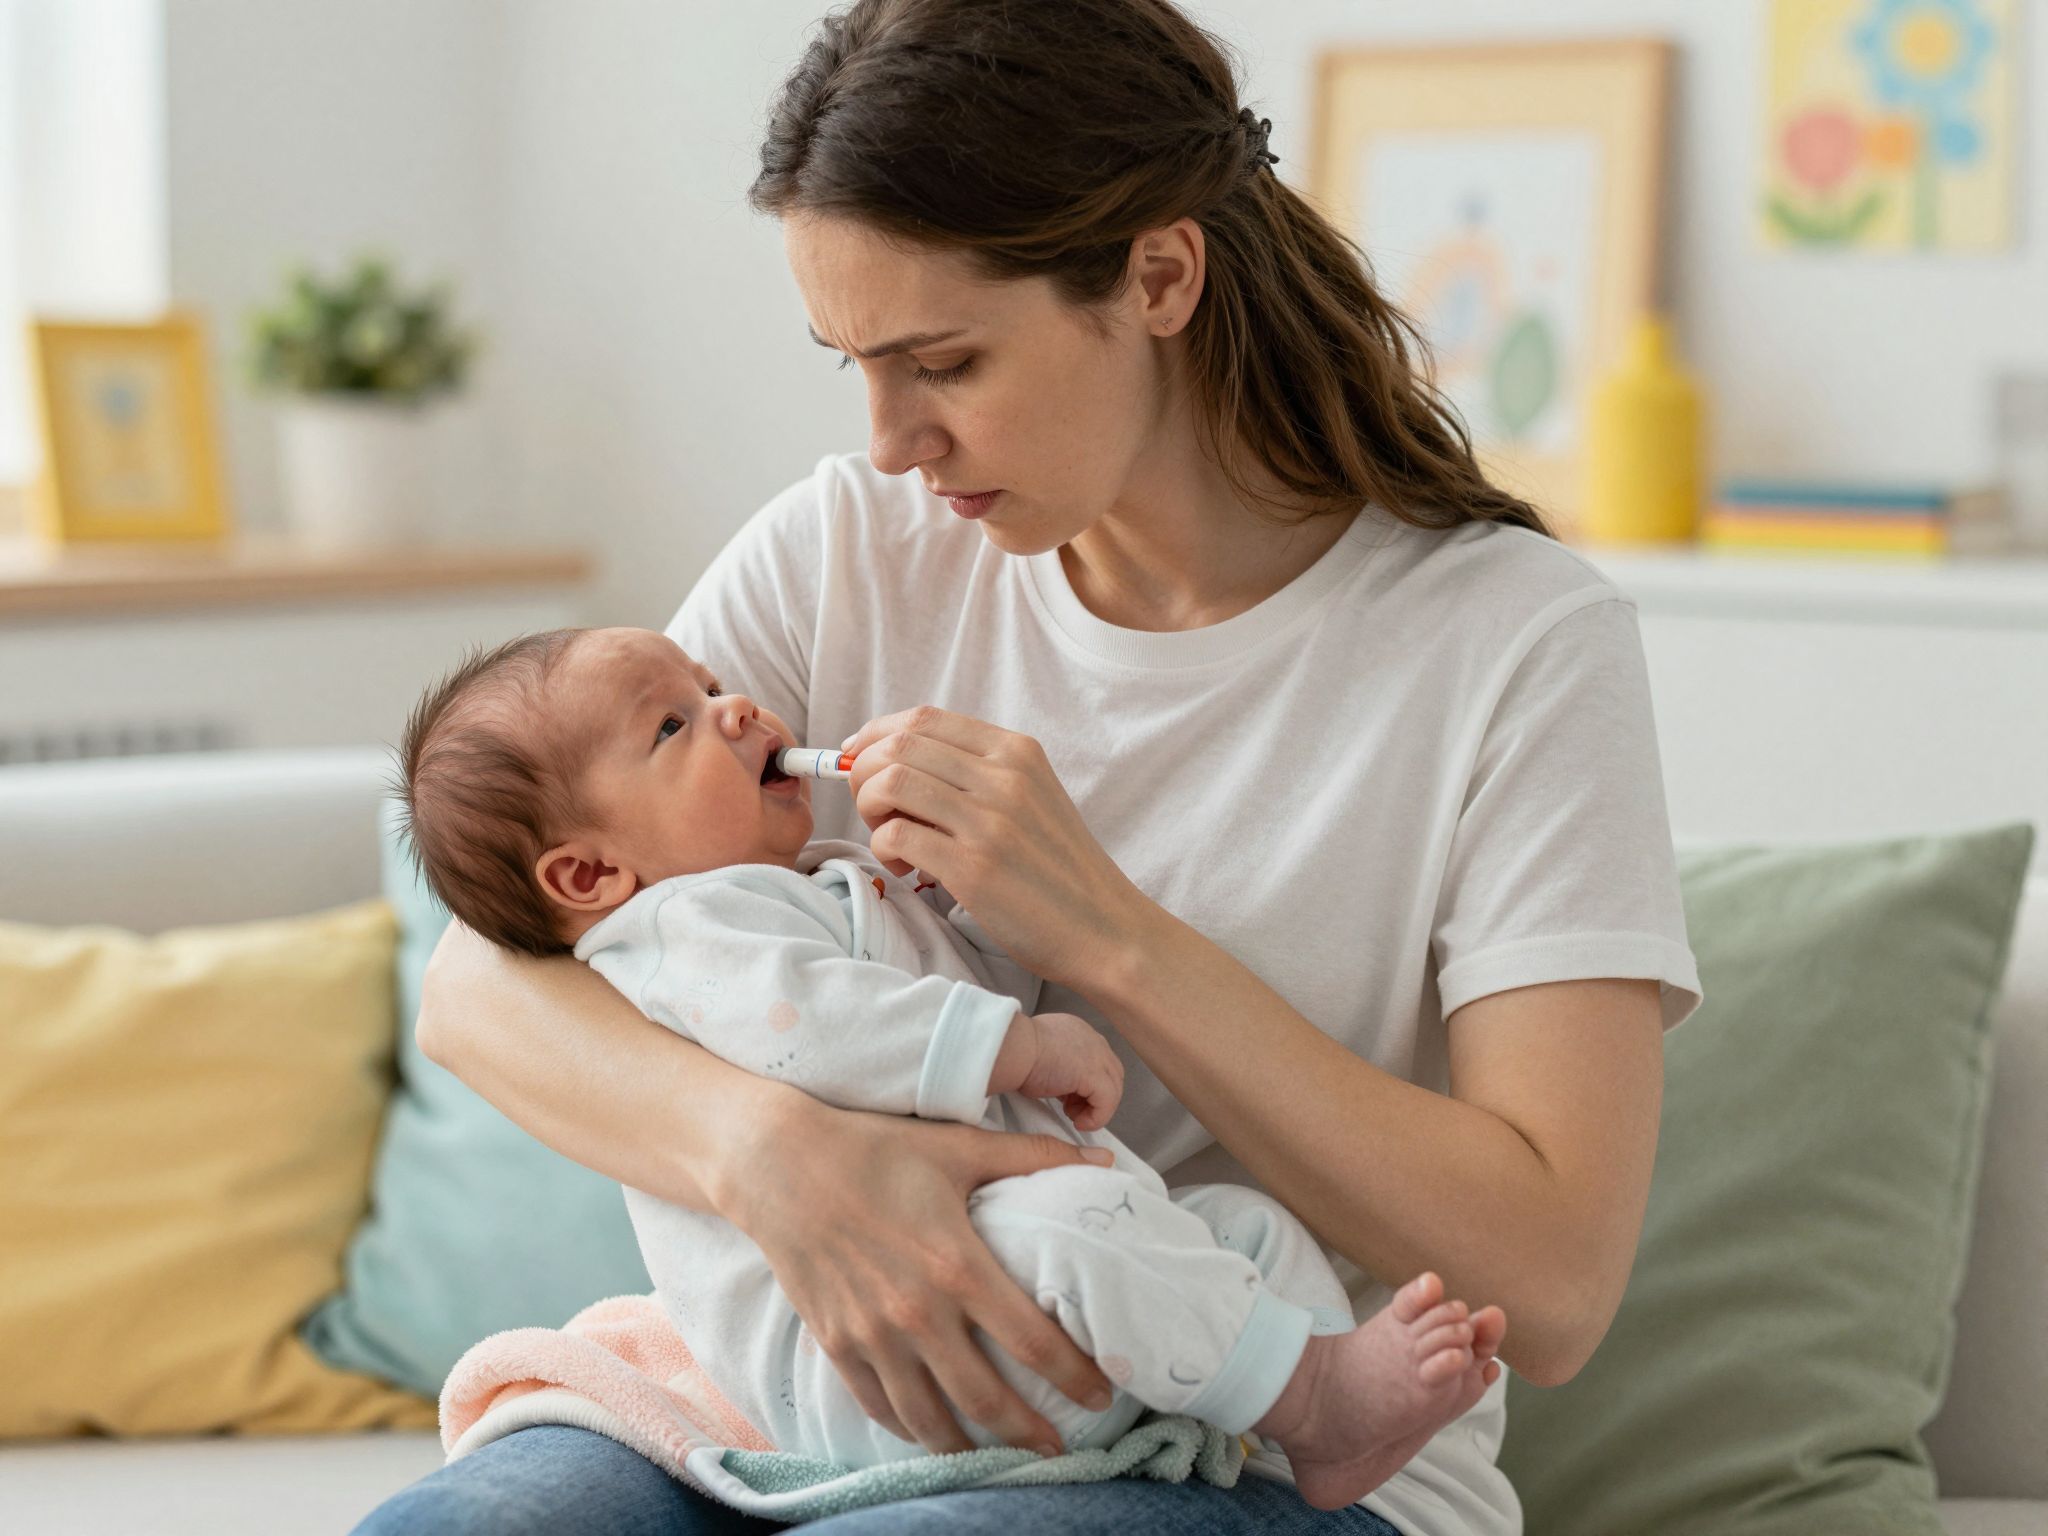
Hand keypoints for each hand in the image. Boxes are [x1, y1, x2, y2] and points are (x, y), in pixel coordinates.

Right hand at [723, 1089, 1118, 1456]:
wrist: (780, 1164)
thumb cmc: (876, 1149)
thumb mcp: (959, 1147)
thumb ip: (1034, 1158)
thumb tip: (1104, 1158)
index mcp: (958, 1266)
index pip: (1034, 1343)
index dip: (1075, 1377)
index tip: (1101, 1394)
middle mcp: (918, 1313)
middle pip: (988, 1400)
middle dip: (1032, 1433)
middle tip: (1060, 1448)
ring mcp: (873, 1336)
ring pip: (932, 1420)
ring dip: (972, 1449)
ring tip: (1001, 1456)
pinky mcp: (837, 1345)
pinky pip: (881, 1408)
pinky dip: (913, 1430)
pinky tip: (935, 1432)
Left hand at [838, 706, 1157, 996]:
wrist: (1104, 928)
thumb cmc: (1059, 870)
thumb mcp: (1032, 797)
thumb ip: (977, 774)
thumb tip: (893, 760)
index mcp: (1017, 751)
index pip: (924, 718)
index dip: (876, 733)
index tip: (857, 758)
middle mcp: (1003, 777)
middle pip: (898, 745)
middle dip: (863, 772)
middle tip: (871, 807)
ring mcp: (989, 821)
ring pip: (890, 782)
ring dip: (869, 808)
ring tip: (890, 837)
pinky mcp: (973, 867)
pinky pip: (895, 835)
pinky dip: (883, 848)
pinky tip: (907, 867)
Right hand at [1010, 1011, 1122, 1130]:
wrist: (1010, 1049)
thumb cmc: (1014, 1053)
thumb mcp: (1040, 1055)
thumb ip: (1057, 1065)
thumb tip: (1058, 1084)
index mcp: (1078, 1031)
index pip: (1097, 1059)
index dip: (1087, 1083)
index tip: (1067, 1098)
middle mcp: (1092, 1039)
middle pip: (1111, 1073)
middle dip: (1096, 1095)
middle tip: (1073, 1110)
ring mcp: (1097, 1055)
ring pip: (1113, 1088)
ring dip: (1096, 1108)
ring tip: (1075, 1118)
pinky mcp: (1095, 1074)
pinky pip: (1107, 1102)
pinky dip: (1097, 1117)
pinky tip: (1080, 1123)